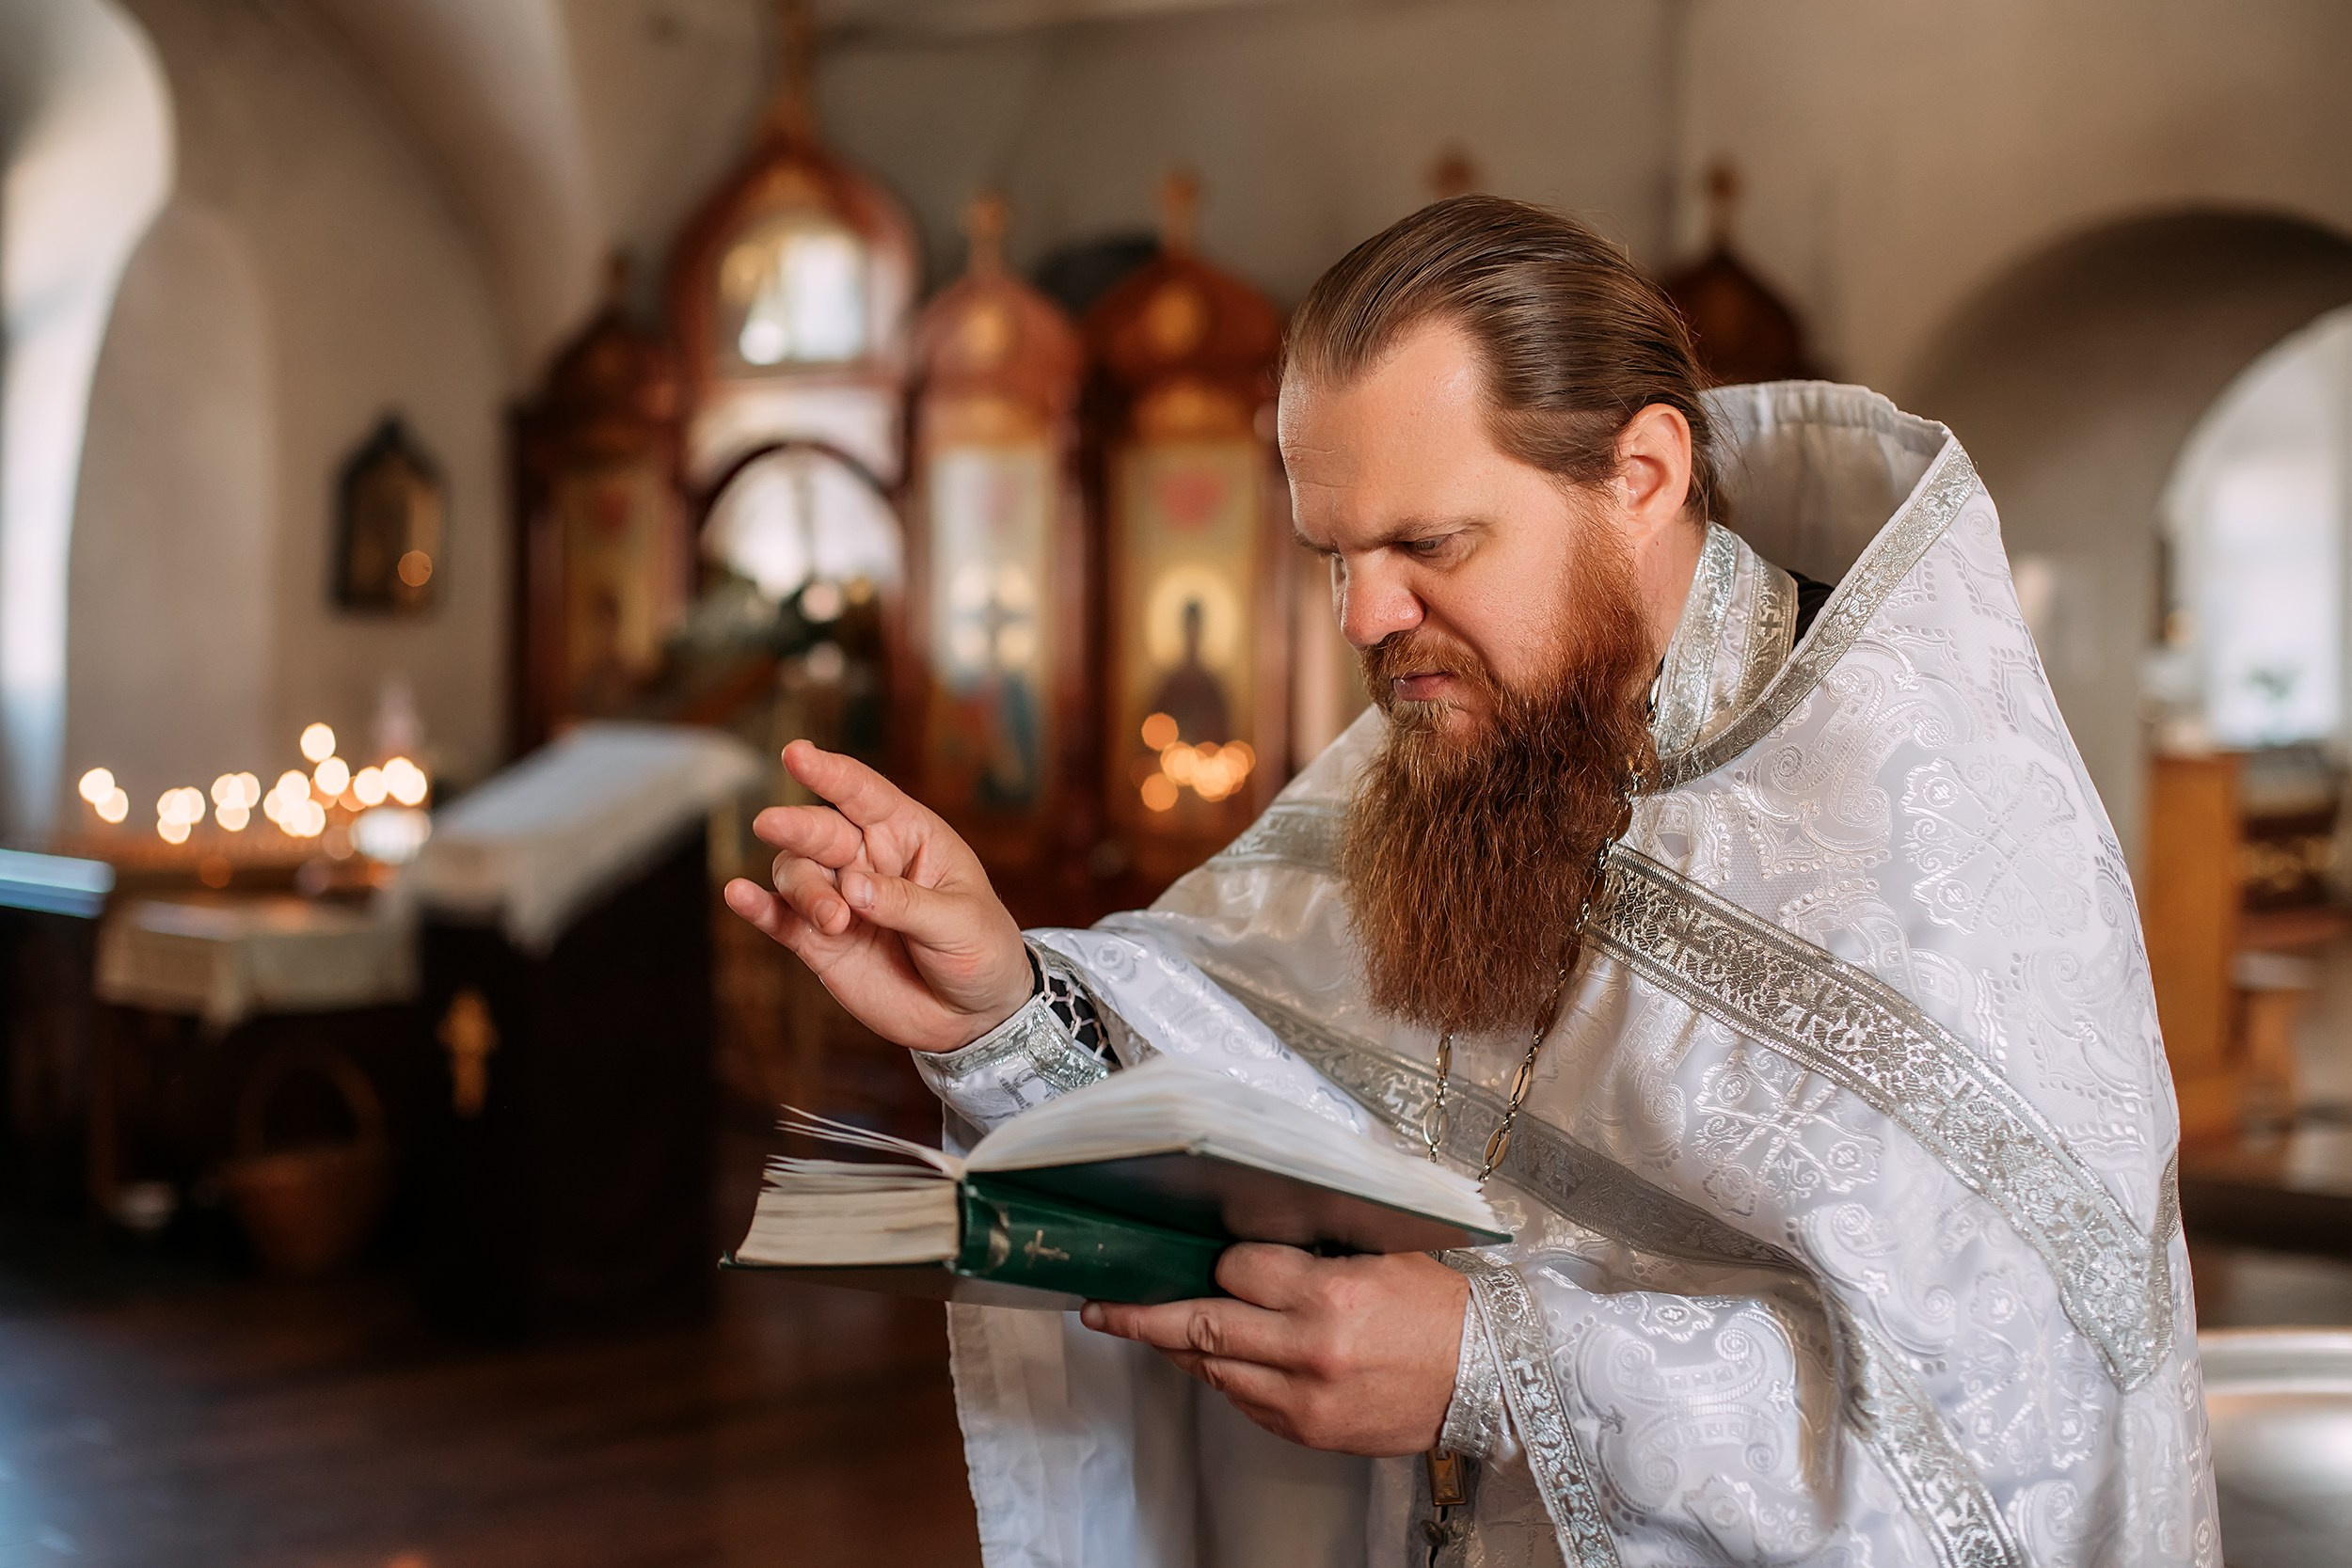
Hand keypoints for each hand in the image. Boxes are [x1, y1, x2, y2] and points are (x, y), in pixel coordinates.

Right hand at [723, 741, 1030, 1052]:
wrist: (973, 1012)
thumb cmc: (979, 950)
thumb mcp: (959, 922)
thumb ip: (905, 903)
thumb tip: (852, 887)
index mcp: (908, 836)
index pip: (864, 794)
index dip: (830, 771)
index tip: (796, 754)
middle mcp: (867, 859)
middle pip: (819, 831)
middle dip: (795, 825)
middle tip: (771, 824)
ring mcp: (839, 900)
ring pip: (797, 875)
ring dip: (803, 891)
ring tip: (832, 921)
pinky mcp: (820, 943)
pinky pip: (782, 920)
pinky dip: (758, 909)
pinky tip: (738, 896)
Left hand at [1081, 1245, 1468, 1455]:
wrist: (1491, 1377)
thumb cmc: (1440, 1308)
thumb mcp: (1381, 1253)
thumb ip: (1313, 1246)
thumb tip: (1248, 1233)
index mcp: (1329, 1294)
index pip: (1235, 1269)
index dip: (1218, 1260)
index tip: (1211, 1254)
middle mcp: (1309, 1350)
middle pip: (1200, 1327)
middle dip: (1142, 1316)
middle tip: (1102, 1308)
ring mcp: (1305, 1399)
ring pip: (1214, 1371)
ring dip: (1177, 1349)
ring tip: (1146, 1330)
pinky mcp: (1309, 1433)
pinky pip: (1244, 1401)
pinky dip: (1225, 1377)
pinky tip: (1217, 1360)